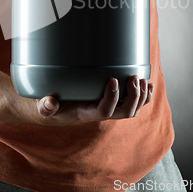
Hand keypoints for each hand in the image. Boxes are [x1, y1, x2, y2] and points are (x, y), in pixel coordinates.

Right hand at [32, 75, 153, 126]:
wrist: (58, 109)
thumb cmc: (52, 105)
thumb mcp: (44, 107)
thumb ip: (45, 106)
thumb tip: (49, 103)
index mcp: (87, 114)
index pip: (104, 111)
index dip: (111, 98)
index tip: (112, 79)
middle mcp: (102, 112)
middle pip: (125, 112)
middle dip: (133, 96)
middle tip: (133, 77)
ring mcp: (111, 108)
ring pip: (133, 109)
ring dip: (141, 95)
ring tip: (140, 78)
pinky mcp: (115, 101)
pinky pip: (135, 103)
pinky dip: (144, 95)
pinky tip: (148, 84)